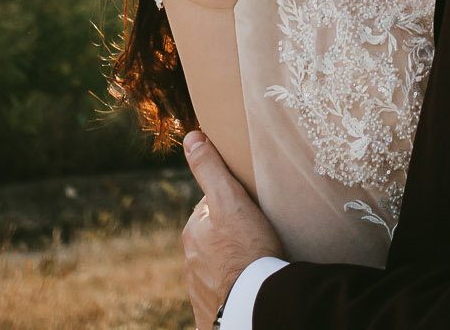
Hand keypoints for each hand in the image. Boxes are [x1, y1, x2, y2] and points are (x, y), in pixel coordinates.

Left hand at [181, 129, 282, 325]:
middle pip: (214, 237)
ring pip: (218, 266)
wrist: (253, 305)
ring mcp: (199, 288)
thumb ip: (210, 169)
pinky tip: (246, 288)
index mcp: (193, 231)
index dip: (234, 204)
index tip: (252, 210)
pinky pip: (221, 295)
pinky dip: (232, 290)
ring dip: (232, 263)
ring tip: (257, 263)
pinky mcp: (211, 313)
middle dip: (231, 235)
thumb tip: (191, 136)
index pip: (212, 207)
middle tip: (258, 237)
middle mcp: (190, 260)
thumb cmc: (246, 250)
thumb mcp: (230, 201)